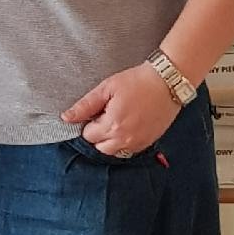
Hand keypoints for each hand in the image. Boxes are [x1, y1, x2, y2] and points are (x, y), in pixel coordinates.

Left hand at [61, 63, 179, 156]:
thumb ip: (85, 105)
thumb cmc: (137, 81)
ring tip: (116, 120)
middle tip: (105, 116)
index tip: (96, 111)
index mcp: (113, 126)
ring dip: (110, 141)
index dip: (88, 123)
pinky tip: (128, 125)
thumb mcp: (107, 88)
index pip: (88, 136)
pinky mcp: (149, 142)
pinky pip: (129, 151)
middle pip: (99, 148)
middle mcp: (125, 139)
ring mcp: (139, 143)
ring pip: (114, 152)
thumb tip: (66, 118)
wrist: (167, 82)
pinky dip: (124, 142)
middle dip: (97, 134)